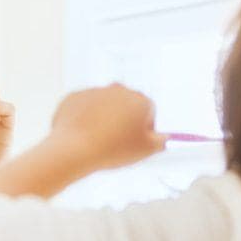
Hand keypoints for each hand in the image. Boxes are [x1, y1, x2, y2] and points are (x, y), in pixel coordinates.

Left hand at [47, 84, 165, 170]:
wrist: (74, 148)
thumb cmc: (112, 149)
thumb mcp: (146, 150)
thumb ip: (162, 141)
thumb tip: (166, 138)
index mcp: (139, 100)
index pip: (148, 112)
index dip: (142, 129)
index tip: (134, 142)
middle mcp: (118, 89)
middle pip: (126, 105)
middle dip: (124, 120)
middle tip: (117, 142)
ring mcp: (95, 91)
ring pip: (104, 106)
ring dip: (104, 119)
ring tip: (98, 141)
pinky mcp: (75, 96)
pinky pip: (84, 108)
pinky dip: (84, 118)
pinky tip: (83, 135)